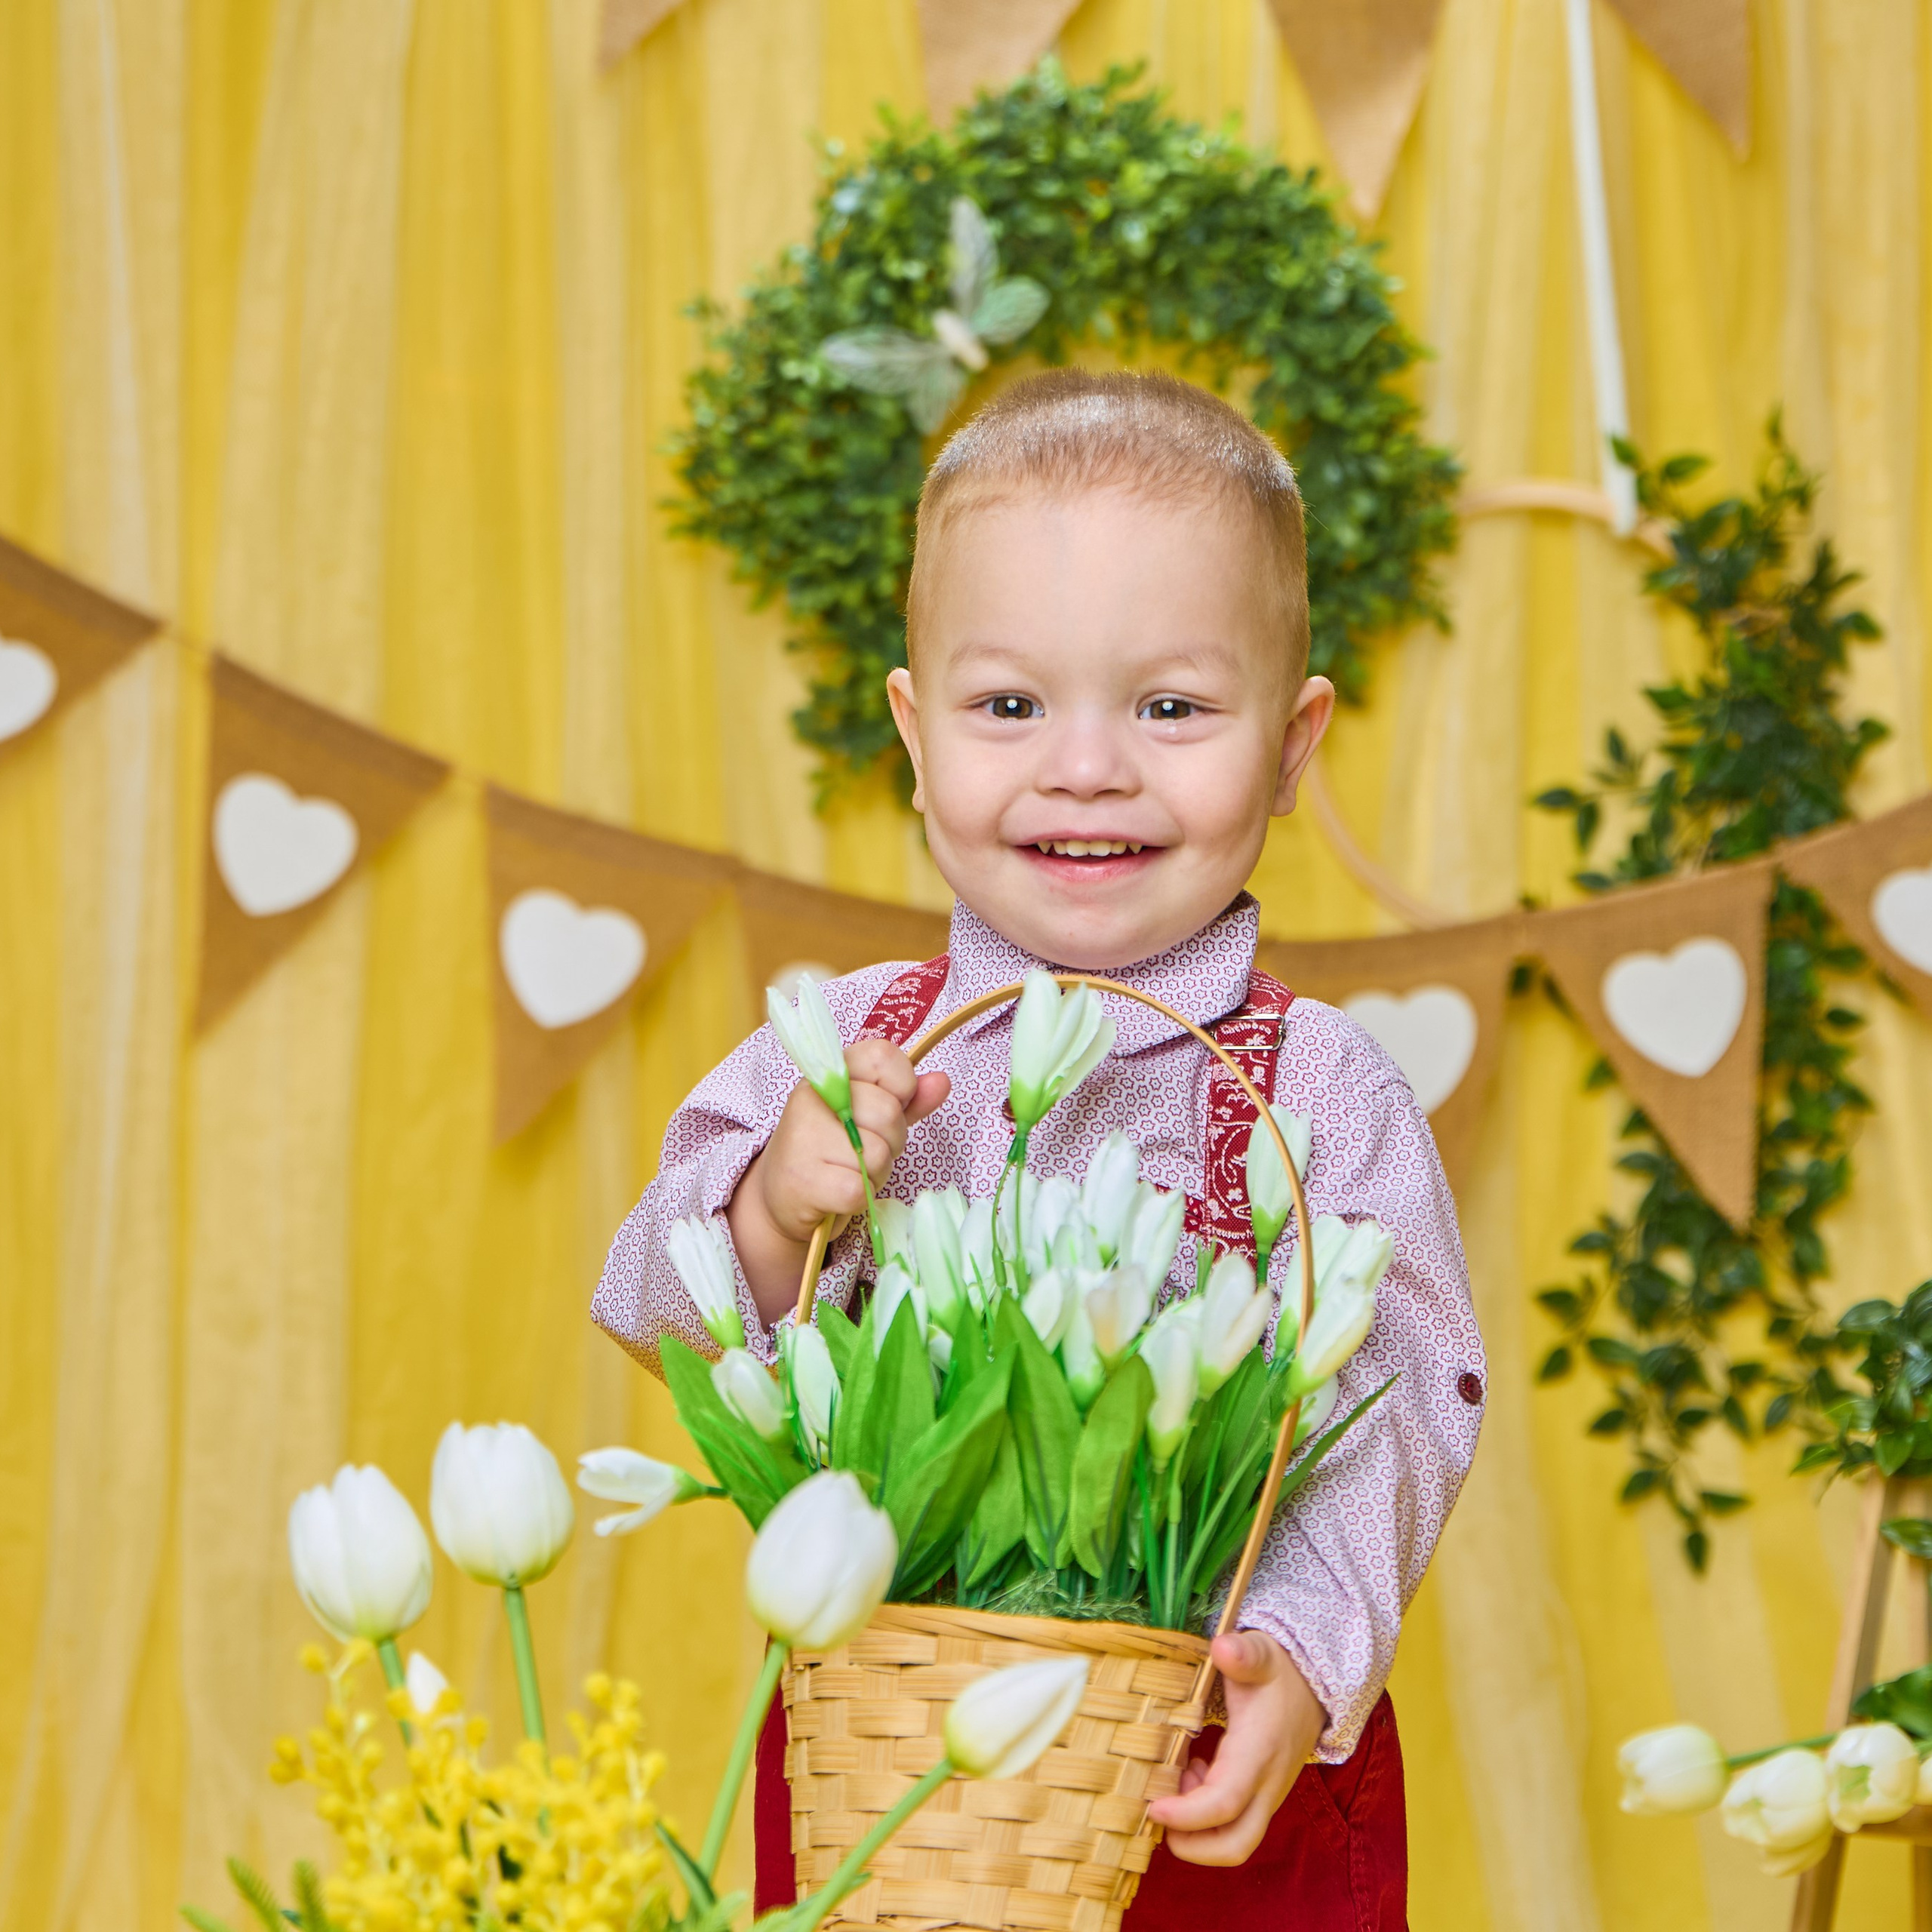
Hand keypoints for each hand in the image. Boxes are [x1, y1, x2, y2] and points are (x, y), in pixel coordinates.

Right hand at [728, 1038, 950, 1324]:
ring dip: (876, 1172)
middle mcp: (811, 1098)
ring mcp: (803, 1139)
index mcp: (830, 1074)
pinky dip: (861, 1197)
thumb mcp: (869, 1117)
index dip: (901, 1086)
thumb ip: (906, 1099)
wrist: (781, 1197)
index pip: (882, 1057)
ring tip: (850, 1171)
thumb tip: (941, 1082)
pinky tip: (840, 1193)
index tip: (889, 1105)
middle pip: (887, 1112)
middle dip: (892, 1140)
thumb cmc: (832, 1151)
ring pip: (877, 1154)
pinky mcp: (805, 1181)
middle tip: (866, 1149)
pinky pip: (860, 1189)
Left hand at [1145, 1631, 1324, 1865]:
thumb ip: (1244, 1652)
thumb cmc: (1279, 1670)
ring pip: (1235, 1841)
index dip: (1185, 1814)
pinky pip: (1235, 1825)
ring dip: (1197, 1828)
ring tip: (1180, 1776)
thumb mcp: (1261, 1653)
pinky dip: (1206, 1815)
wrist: (1314, 1686)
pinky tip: (1195, 1772)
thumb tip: (1223, 1647)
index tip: (1152, 1805)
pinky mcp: (1262, 1796)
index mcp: (1259, 1754)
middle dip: (1191, 1846)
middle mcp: (1266, 1785)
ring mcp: (1267, 1795)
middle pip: (1235, 1845)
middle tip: (1158, 1811)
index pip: (1223, 1804)